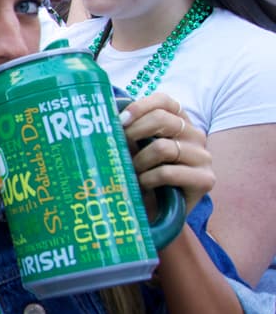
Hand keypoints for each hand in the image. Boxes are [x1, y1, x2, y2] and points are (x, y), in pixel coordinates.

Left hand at [120, 93, 213, 214]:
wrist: (158, 212)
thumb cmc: (142, 175)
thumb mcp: (134, 149)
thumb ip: (128, 132)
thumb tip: (108, 119)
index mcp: (179, 121)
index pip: (163, 100)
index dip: (139, 107)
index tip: (120, 121)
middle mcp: (195, 135)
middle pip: (162, 119)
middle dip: (133, 133)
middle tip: (119, 149)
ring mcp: (203, 157)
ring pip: (162, 147)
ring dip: (139, 162)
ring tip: (132, 172)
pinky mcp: (205, 179)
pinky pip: (167, 172)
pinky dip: (148, 179)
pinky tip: (143, 185)